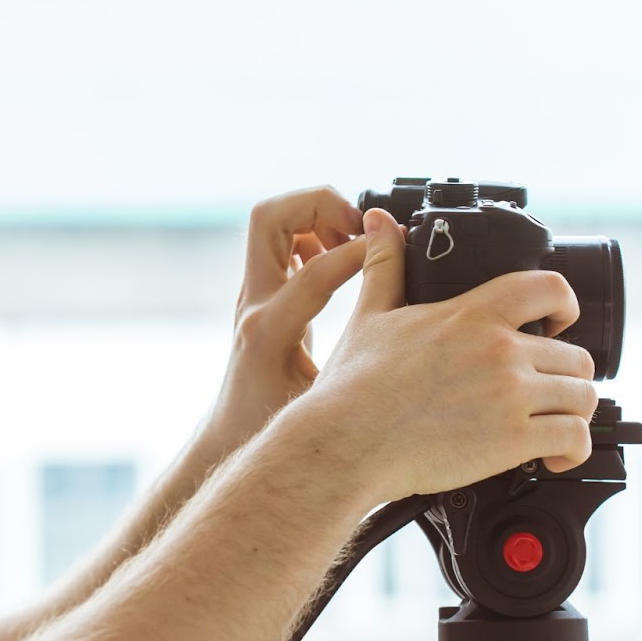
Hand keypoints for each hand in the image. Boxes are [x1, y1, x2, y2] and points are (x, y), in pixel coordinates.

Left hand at [199, 186, 369, 454]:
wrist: (231, 434)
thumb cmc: (277, 428)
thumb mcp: (325, 403)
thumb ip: (357, 367)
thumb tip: (410, 343)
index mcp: (268, 332)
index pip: (312, 272)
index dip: (358, 252)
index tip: (395, 246)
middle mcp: (253, 303)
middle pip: (268, 218)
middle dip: (319, 206)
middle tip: (361, 228)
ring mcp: (252, 294)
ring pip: (270, 221)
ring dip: (316, 216)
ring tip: (356, 241)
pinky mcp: (260, 292)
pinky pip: (281, 240)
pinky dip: (314, 234)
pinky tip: (341, 260)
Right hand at [302, 208, 599, 503]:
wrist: (346, 443)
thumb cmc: (353, 388)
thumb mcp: (369, 316)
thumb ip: (385, 265)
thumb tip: (380, 222)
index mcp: (470, 315)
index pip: (549, 288)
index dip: (566, 304)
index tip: (559, 321)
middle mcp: (499, 350)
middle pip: (575, 355)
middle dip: (564, 376)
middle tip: (542, 392)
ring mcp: (510, 394)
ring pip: (583, 397)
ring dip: (571, 413)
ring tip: (549, 425)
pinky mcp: (514, 440)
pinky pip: (576, 439)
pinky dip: (574, 451)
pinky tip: (554, 457)